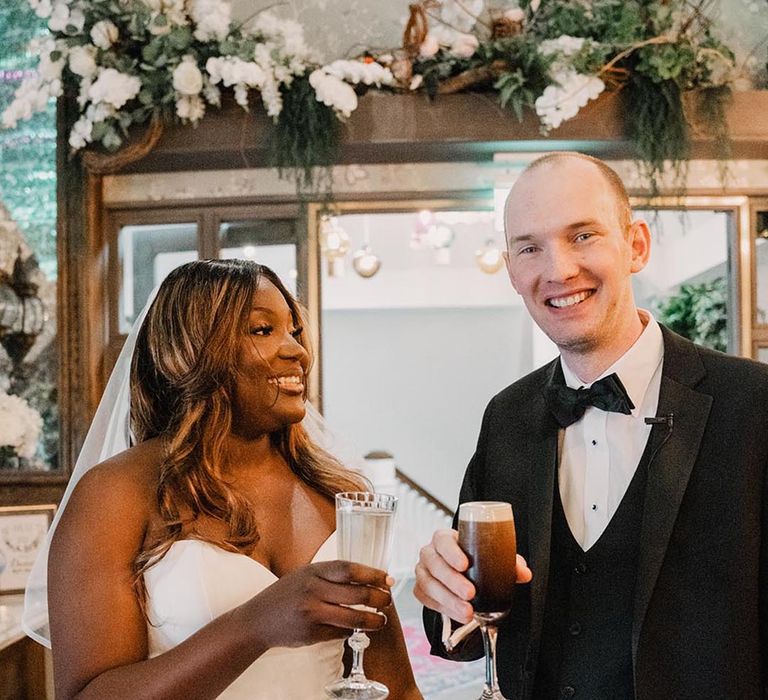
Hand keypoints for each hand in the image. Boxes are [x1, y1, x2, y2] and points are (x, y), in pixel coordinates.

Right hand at [247, 560, 392, 648]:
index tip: (387, 579)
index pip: (349, 569)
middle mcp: (312, 590)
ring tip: (381, 620)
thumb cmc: (287, 594)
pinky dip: (352, 631)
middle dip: (378, 598)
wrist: (257, 620)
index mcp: (313, 571)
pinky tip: (357, 629)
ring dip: (372, 620)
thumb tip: (367, 579)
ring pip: (352, 617)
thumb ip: (330, 575)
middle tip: (388, 601)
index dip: (372, 574)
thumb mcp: (306, 575)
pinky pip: (340, 633)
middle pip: (356, 594)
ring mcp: (311, 613)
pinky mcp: (311, 634)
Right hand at [413, 529, 531, 623]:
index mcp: (444, 538)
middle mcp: (430, 552)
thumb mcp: (489, 556)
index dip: (451, 552)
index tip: (465, 564)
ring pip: (428, 584)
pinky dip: (442, 608)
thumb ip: (507, 562)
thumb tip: (524, 573)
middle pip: (434, 564)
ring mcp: (422, 571)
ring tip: (467, 612)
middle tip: (470, 593)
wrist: (458, 570)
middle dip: (452, 581)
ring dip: (448, 600)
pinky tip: (457, 615)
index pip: (442, 540)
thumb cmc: (473, 559)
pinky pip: (425, 599)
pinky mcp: (420, 589)